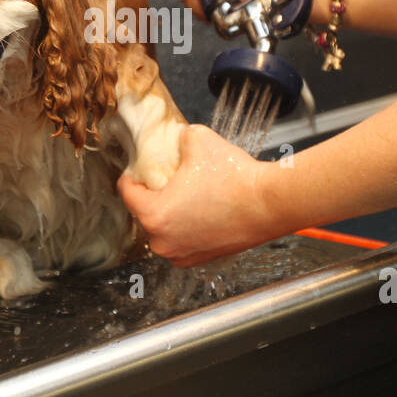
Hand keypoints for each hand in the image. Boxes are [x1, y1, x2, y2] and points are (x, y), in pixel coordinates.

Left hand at [117, 124, 286, 266]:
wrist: (269, 204)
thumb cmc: (234, 177)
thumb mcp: (197, 139)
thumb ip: (177, 137)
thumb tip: (176, 137)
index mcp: (153, 215)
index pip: (127, 192)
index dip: (132, 175)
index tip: (139, 168)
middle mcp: (163, 242)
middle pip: (144, 212)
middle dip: (153, 195)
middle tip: (168, 179)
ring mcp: (182, 255)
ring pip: (164, 229)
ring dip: (170, 213)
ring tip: (187, 194)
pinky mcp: (202, 259)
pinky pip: (183, 240)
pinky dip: (187, 227)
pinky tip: (201, 209)